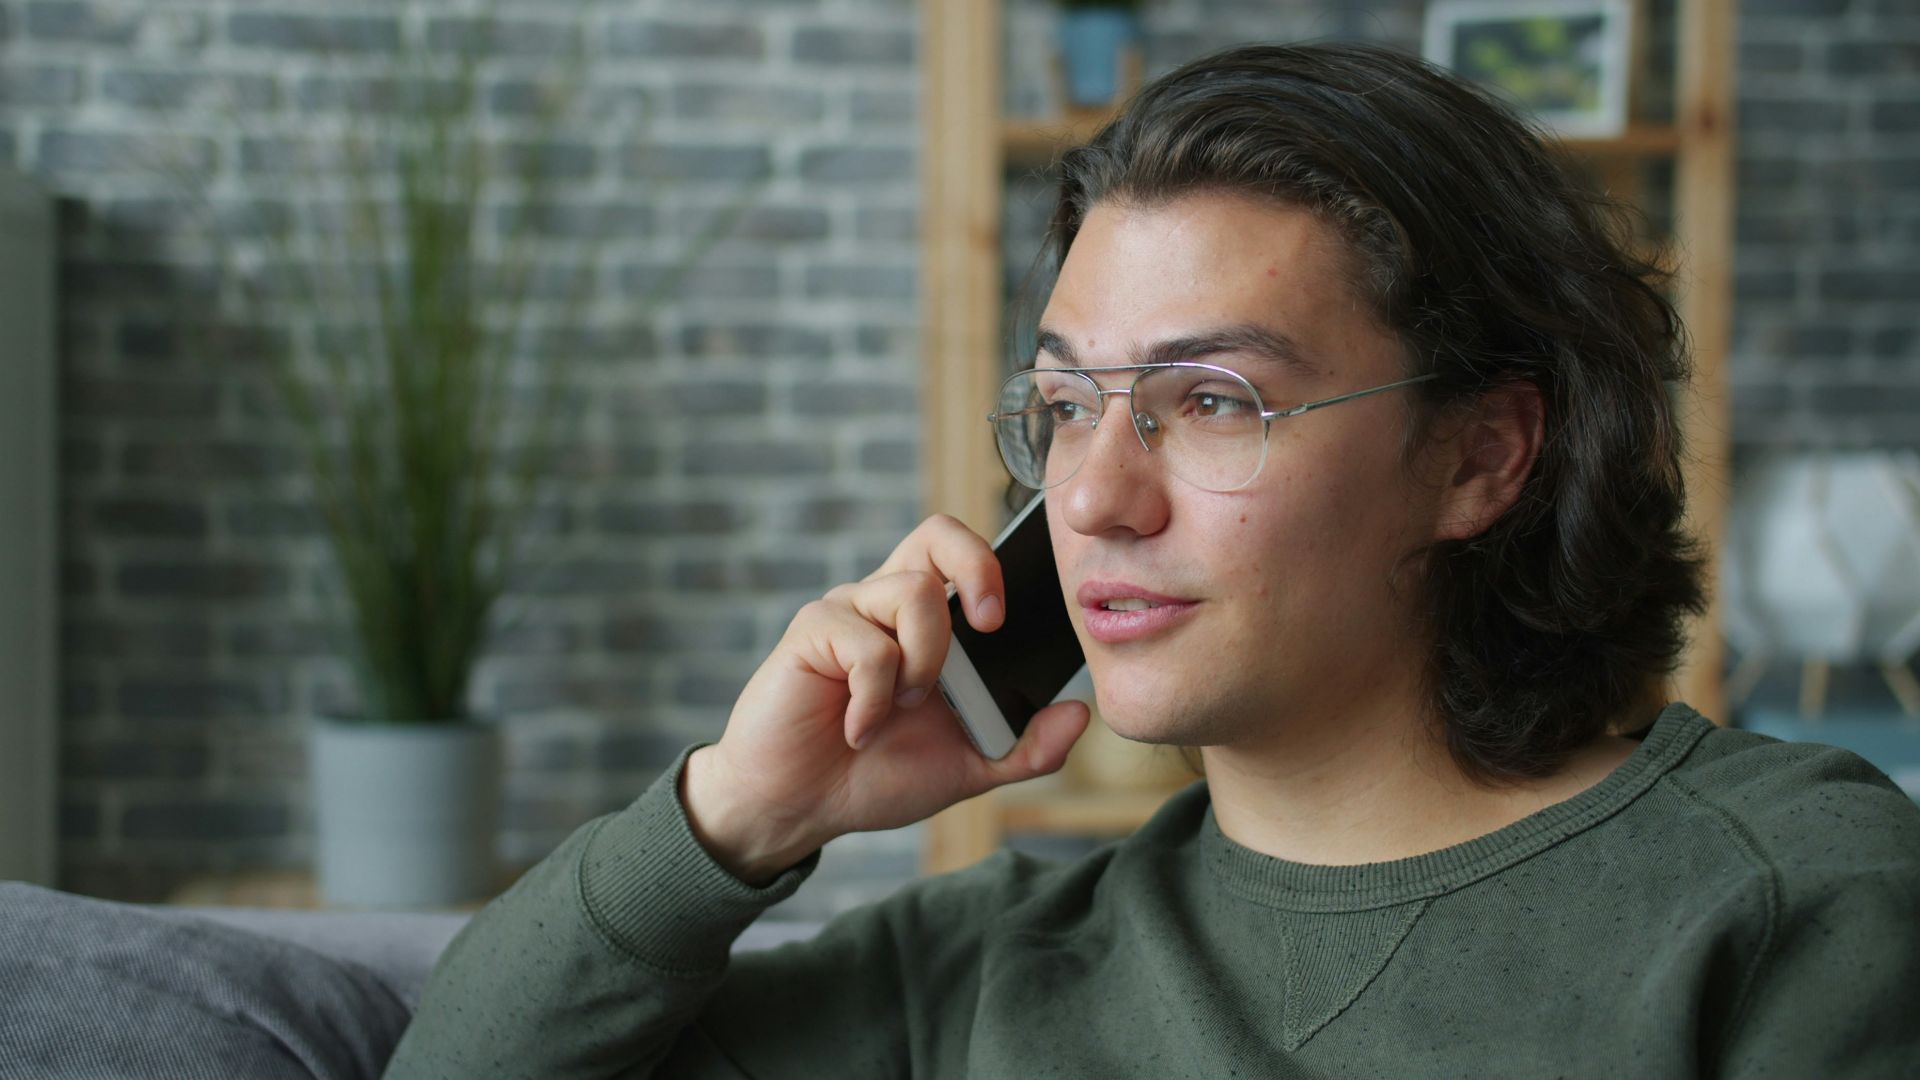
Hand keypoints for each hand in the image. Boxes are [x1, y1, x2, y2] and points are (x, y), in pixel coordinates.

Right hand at [682, 514, 1090, 883]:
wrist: (799, 808)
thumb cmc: (874, 777)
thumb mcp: (968, 767)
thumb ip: (1026, 747)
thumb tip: (1081, 714)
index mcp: (924, 624)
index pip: (962, 556)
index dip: (993, 566)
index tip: (1004, 622)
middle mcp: (885, 604)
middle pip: (937, 533)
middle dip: (975, 567)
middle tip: (987, 624)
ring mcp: (847, 613)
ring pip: (912, 593)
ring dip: (923, 663)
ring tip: (902, 710)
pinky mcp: (811, 633)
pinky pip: (867, 644)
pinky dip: (875, 698)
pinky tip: (859, 730)